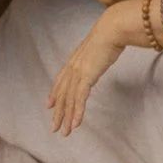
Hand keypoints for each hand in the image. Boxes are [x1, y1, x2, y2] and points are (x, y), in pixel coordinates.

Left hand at [48, 5, 133, 134]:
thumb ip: (94, 56)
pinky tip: (76, 124)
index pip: (61, 80)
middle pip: (62, 94)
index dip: (55, 94)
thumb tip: (98, 57)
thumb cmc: (109, 36)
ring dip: (67, 117)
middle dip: (58, 112)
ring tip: (65, 132)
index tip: (49, 105)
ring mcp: (79, 72)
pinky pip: (79, 98)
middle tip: (54, 128)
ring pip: (69, 99)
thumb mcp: (98, 48)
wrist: (112, 30)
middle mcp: (73, 67)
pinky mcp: (87, 76)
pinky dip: (77, 112)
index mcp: (75, 60)